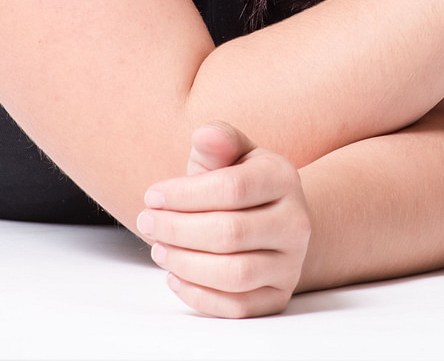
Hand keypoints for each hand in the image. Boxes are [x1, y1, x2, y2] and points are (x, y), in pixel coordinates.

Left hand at [137, 121, 311, 318]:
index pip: (231, 188)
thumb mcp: (230, 154)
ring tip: (159, 250)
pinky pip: (238, 307)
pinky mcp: (278, 296)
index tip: (151, 196)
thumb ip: (218, 141)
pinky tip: (174, 276)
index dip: (184, 195)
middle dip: (178, 230)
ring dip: (185, 264)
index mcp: (283, 178)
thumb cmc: (239, 184)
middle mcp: (296, 222)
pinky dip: (199, 296)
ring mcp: (291, 263)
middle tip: (147, 223)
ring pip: (235, 274)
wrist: (272, 220)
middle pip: (230, 233)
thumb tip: (205, 135)